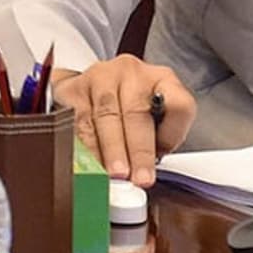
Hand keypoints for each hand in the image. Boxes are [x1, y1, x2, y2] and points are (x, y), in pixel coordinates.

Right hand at [52, 54, 194, 187]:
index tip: (163, 154)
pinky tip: (90, 165)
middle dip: (138, 151)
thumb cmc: (128, 107)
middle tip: (139, 178)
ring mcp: (102, 77)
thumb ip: (158, 141)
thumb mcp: (154, 117)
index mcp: (162, 80)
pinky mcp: (74, 89)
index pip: (178, 103)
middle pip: (137, 112)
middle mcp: (133, 74)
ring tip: (114, 175)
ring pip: (105, 116)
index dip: (172, 131)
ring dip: (110, 151)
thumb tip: (146, 172)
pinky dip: (86, 148)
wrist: (90, 87)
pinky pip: (79, 122)